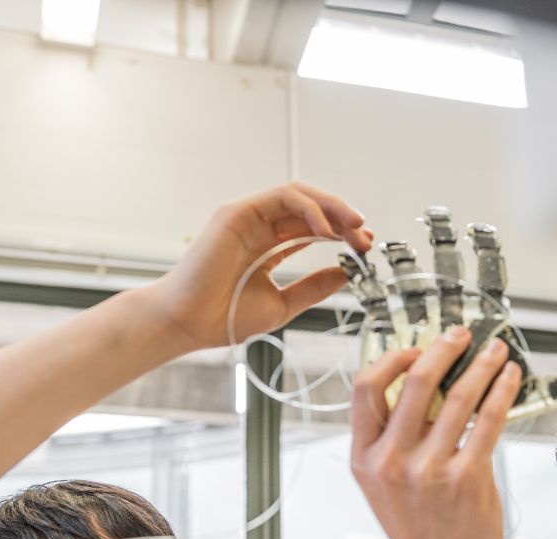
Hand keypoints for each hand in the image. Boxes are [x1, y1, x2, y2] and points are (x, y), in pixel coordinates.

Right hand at [145, 181, 372, 351]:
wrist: (189, 324)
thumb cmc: (225, 317)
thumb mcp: (284, 303)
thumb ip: (314, 287)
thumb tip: (346, 273)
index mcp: (268, 246)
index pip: (312, 229)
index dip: (342, 234)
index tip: (364, 248)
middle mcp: (259, 227)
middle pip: (311, 210)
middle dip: (344, 220)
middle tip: (367, 237)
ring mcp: (248, 217)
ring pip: (300, 196)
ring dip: (333, 207)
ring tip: (355, 227)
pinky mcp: (238, 212)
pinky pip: (282, 197)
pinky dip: (310, 209)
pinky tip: (327, 231)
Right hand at [350, 328, 522, 538]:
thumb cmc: (419, 527)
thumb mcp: (387, 483)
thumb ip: (398, 437)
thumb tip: (429, 379)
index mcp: (364, 457)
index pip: (365, 388)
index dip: (394, 358)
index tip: (417, 347)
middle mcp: (390, 461)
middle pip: (415, 380)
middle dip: (445, 347)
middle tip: (463, 335)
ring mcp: (428, 470)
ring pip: (459, 395)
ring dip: (483, 365)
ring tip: (496, 351)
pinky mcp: (466, 478)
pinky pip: (488, 420)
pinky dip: (503, 391)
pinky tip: (511, 378)